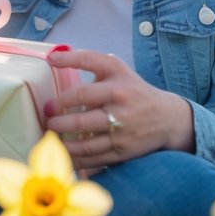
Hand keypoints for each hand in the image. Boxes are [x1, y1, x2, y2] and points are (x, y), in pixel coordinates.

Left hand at [43, 49, 194, 174]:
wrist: (167, 118)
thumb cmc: (133, 90)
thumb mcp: (117, 70)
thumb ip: (89, 63)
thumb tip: (52, 57)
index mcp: (117, 78)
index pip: (89, 64)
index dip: (68, 60)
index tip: (49, 61)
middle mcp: (120, 102)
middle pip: (80, 114)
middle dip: (57, 118)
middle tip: (46, 116)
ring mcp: (121, 129)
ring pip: (84, 142)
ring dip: (61, 142)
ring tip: (50, 136)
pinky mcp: (123, 150)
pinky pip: (93, 158)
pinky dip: (74, 159)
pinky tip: (62, 154)